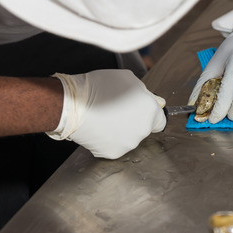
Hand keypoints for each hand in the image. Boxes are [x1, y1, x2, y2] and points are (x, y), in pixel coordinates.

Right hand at [47, 69, 166, 158]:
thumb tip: (156, 101)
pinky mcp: (113, 153)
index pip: (160, 121)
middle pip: (144, 129)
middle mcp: (143, 130)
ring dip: (122, 130)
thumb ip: (145, 93)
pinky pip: (115, 145)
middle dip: (135, 121)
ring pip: (129, 138)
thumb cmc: (98, 88)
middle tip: (118, 110)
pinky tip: (100, 127)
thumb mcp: (128, 79)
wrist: (72, 105)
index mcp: (150, 112)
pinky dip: (109, 139)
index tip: (142, 112)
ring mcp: (128, 144)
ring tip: (106, 117)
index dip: (150, 115)